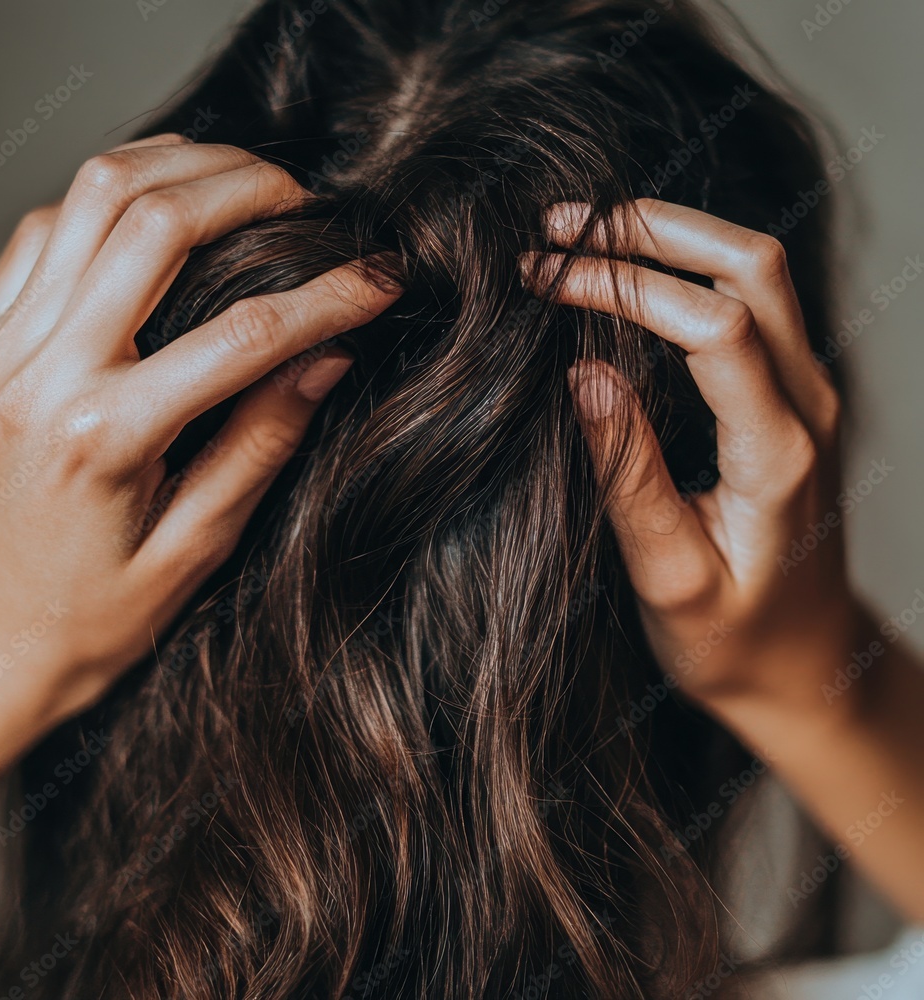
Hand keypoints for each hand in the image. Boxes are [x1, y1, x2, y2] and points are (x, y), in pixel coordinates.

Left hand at [0, 134, 398, 766]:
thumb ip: (263, 441)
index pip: (242, 335)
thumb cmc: (93, 615)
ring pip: (88, 198)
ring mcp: (0, 349)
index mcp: (105, 438)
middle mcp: (41, 375)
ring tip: (241, 177)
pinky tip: (155, 208)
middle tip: (306, 200)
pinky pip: (41, 231)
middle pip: (154, 223)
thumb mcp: (198, 546)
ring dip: (175, 169)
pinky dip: (104, 199)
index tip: (377, 278)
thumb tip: (325, 357)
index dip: (326, 298)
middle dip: (247, 189)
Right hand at [525, 198, 859, 728]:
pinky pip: (749, 302)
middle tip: (559, 226)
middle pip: (751, 266)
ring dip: (671, 236)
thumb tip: (584, 374)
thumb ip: (630, 476)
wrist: (804, 664)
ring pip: (757, 271)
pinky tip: (628, 271)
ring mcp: (805, 395)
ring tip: (583, 233)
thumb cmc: (734, 640)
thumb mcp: (671, 578)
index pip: (711, 327)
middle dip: (651, 228)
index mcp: (777, 454)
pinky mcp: (788, 397)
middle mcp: (807, 407)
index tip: (543, 282)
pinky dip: (686, 267)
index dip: (623, 288)